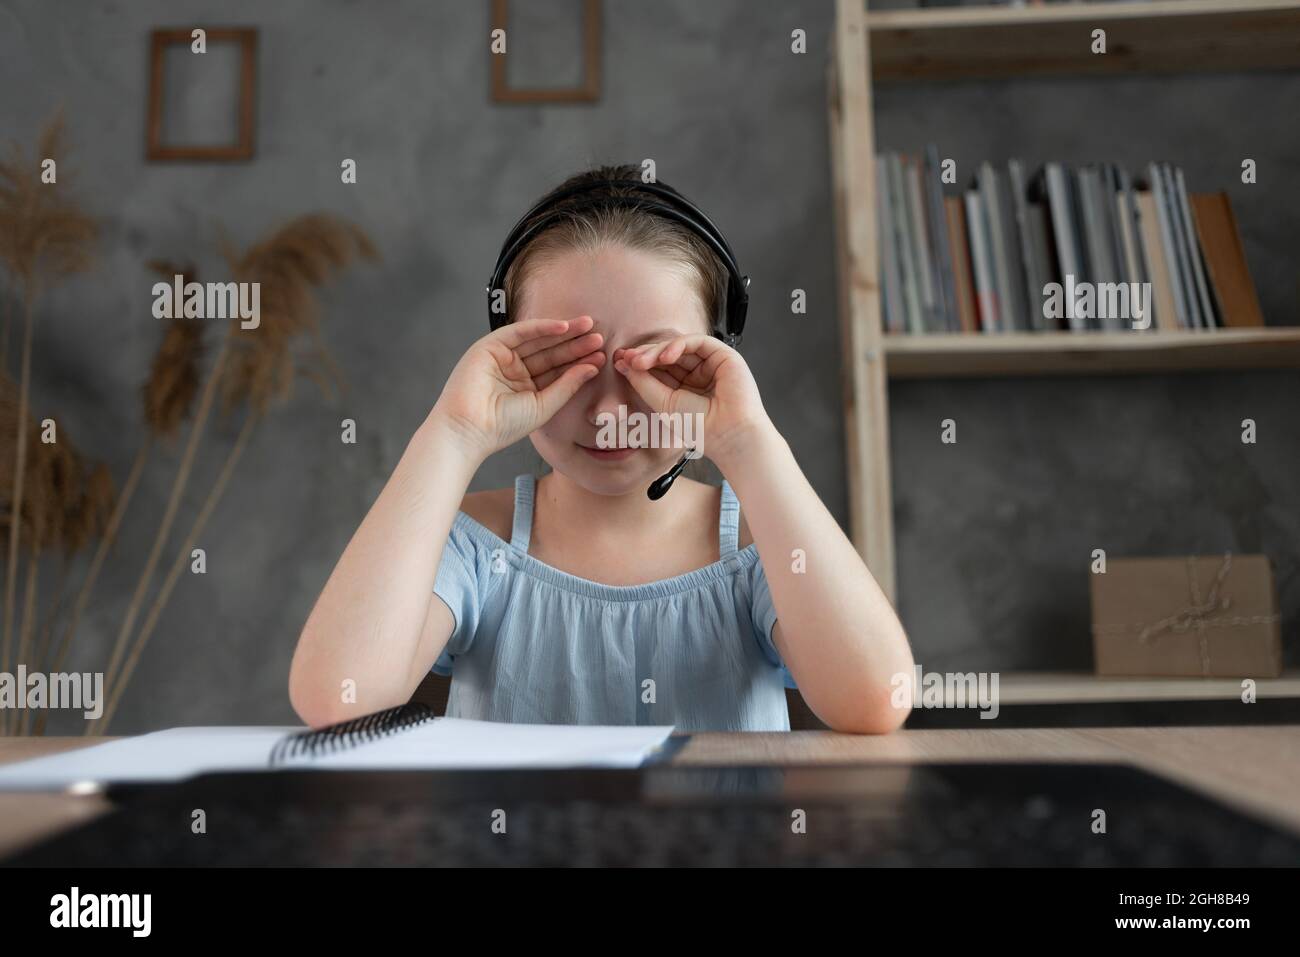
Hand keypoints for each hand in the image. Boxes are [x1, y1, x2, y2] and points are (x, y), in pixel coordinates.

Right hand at [432, 316, 604, 459]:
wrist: (469, 429)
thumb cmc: (503, 426)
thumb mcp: (544, 405)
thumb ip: (567, 385)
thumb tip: (592, 367)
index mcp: (525, 387)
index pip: (557, 370)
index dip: (579, 362)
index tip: (602, 356)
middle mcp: (514, 369)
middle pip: (550, 352)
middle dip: (575, 344)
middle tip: (600, 337)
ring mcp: (502, 357)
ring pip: (538, 340)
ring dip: (563, 333)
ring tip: (589, 327)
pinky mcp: (489, 346)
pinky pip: (519, 332)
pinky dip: (541, 327)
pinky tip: (563, 326)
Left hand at [612, 334, 770, 469]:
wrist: (728, 434)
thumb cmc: (700, 426)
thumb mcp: (663, 403)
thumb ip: (644, 383)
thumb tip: (624, 364)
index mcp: (684, 387)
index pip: (658, 368)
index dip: (639, 363)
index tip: (620, 362)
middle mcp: (697, 373)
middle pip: (666, 355)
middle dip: (644, 355)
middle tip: (627, 358)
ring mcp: (710, 363)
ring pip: (679, 346)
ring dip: (657, 351)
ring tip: (641, 361)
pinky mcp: (722, 355)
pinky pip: (696, 342)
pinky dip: (678, 345)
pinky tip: (664, 356)